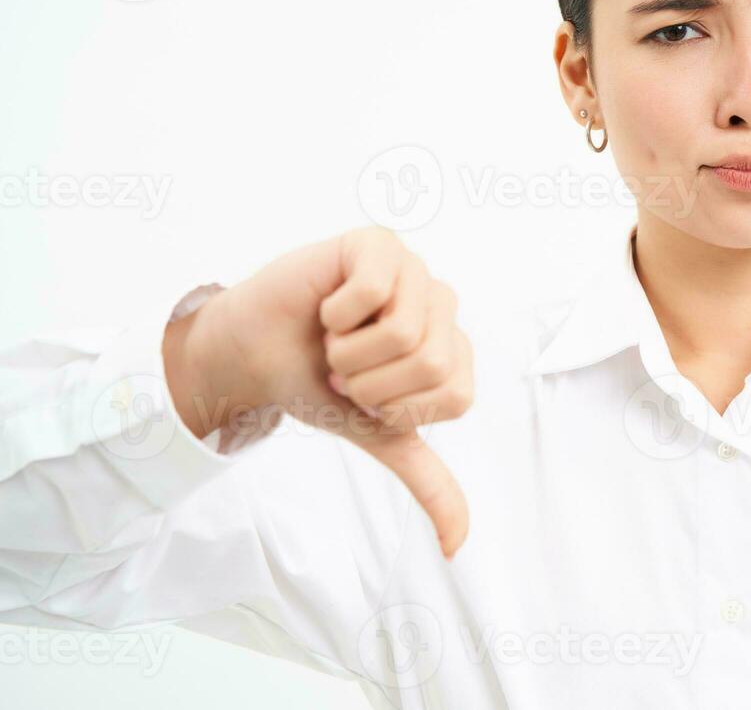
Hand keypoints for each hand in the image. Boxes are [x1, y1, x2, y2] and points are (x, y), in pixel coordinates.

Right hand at [164, 226, 473, 557]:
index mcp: (455, 352)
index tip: (367, 396)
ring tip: (334, 340)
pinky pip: (374, 290)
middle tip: (346, 368)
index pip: (454, 397)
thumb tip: (458, 547)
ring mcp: (414, 270)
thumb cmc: (318, 386)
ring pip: (405, 330)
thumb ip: (428, 482)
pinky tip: (327, 308)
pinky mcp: (378, 244)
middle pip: (432, 362)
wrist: (252, 357)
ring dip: (350, 352)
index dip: (397, 408)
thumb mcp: (379, 437)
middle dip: (371, 381)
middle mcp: (443, 306)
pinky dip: (337, 314)